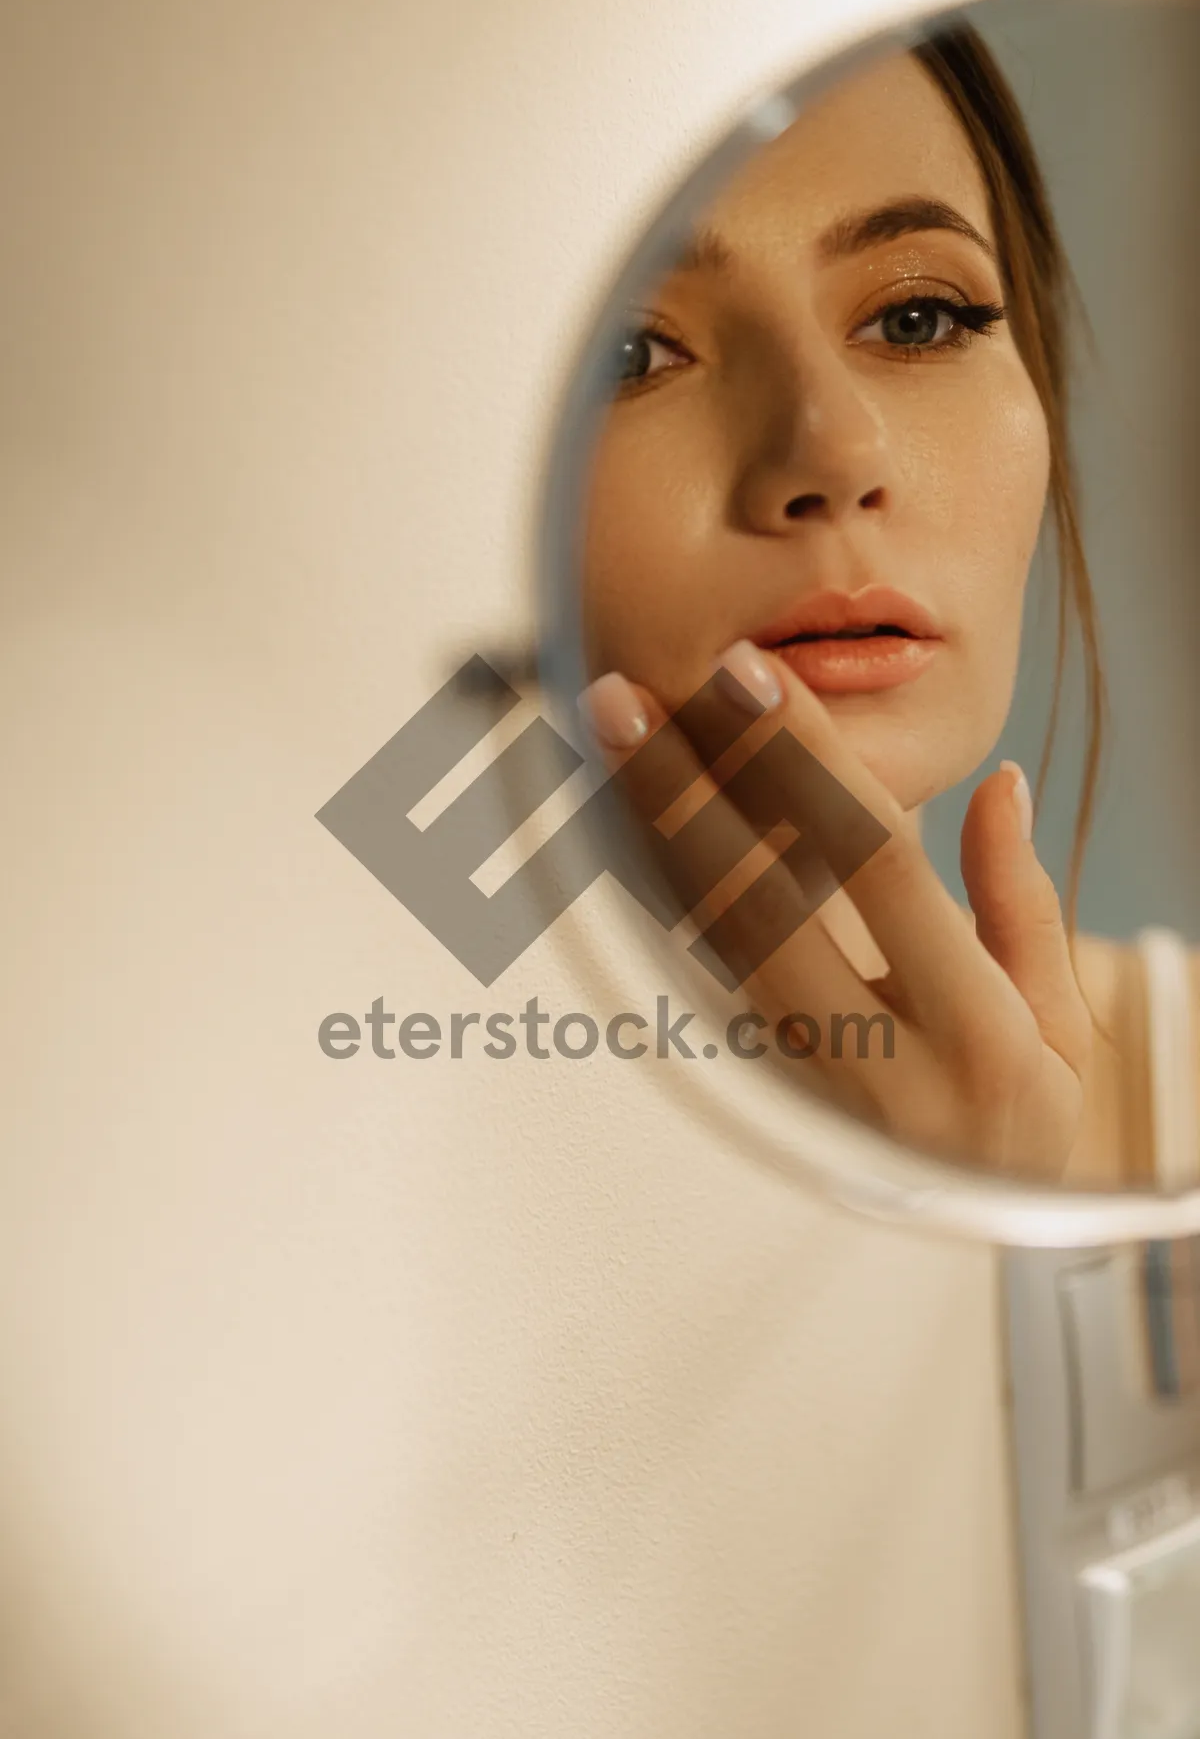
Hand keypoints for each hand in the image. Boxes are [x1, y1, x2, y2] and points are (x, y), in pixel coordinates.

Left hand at [578, 640, 1092, 1178]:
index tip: (752, 680)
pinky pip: (698, 974)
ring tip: (604, 743)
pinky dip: (655, 890)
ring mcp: (802, 1083)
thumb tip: (1000, 787)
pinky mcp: (755, 1087)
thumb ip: (1024, 904)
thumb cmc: (1018, 1120)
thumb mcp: (1061, 1026)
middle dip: (688, 790)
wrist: (960, 1241)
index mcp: (974, 1035)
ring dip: (651, 832)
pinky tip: (616, 822)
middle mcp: (875, 1061)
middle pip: (762, 900)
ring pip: (712, 937)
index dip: (808, 765)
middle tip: (627, 698)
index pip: (876, 866)